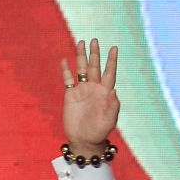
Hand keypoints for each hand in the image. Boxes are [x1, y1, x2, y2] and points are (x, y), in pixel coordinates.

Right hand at [60, 38, 119, 155]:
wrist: (85, 140)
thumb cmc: (100, 131)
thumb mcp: (110, 119)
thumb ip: (113, 105)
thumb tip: (113, 90)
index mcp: (106, 92)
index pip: (110, 72)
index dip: (112, 60)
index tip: (114, 47)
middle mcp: (94, 88)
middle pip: (95, 67)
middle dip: (95, 53)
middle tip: (94, 40)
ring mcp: (82, 90)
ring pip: (82, 69)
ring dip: (81, 57)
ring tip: (81, 43)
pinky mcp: (70, 95)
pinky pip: (68, 79)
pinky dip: (66, 69)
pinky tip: (65, 60)